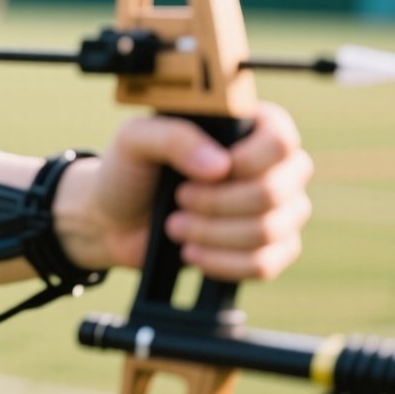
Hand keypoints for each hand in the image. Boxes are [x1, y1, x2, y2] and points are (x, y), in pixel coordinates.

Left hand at [59, 104, 313, 281]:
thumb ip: (174, 137)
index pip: (281, 141)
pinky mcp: (267, 250)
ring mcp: (276, 211)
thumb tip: (220, 167)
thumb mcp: (136, 139)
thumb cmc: (129, 170)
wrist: (113, 220)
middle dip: (217, 204)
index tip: (203, 172)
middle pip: (276, 192)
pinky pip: (265, 265)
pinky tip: (192, 253)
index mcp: (248, 128)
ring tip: (175, 226)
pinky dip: (222, 263)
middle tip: (179, 199)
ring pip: (271, 231)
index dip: (246, 162)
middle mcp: (272, 167)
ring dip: (213, 235)